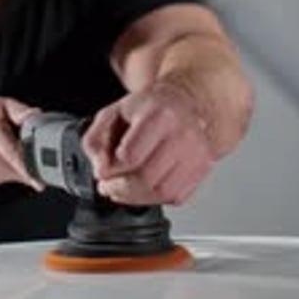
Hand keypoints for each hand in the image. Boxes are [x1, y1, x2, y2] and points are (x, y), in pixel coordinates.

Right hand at [0, 96, 42, 189]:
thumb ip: (21, 111)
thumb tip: (38, 116)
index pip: (15, 158)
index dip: (29, 171)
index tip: (40, 182)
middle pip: (24, 167)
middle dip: (34, 157)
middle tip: (21, 139)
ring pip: (21, 173)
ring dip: (24, 160)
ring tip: (6, 143)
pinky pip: (14, 174)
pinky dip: (15, 164)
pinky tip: (1, 151)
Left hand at [82, 83, 213, 205]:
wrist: (187, 101)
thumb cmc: (149, 108)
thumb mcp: (113, 113)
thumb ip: (95, 140)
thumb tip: (101, 170)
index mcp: (159, 115)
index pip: (130, 156)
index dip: (111, 169)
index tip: (104, 171)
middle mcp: (183, 134)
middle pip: (146, 179)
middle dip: (121, 189)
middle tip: (110, 186)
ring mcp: (197, 152)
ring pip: (163, 192)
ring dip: (137, 197)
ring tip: (126, 187)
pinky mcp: (204, 167)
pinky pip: (177, 196)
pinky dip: (156, 198)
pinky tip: (145, 187)